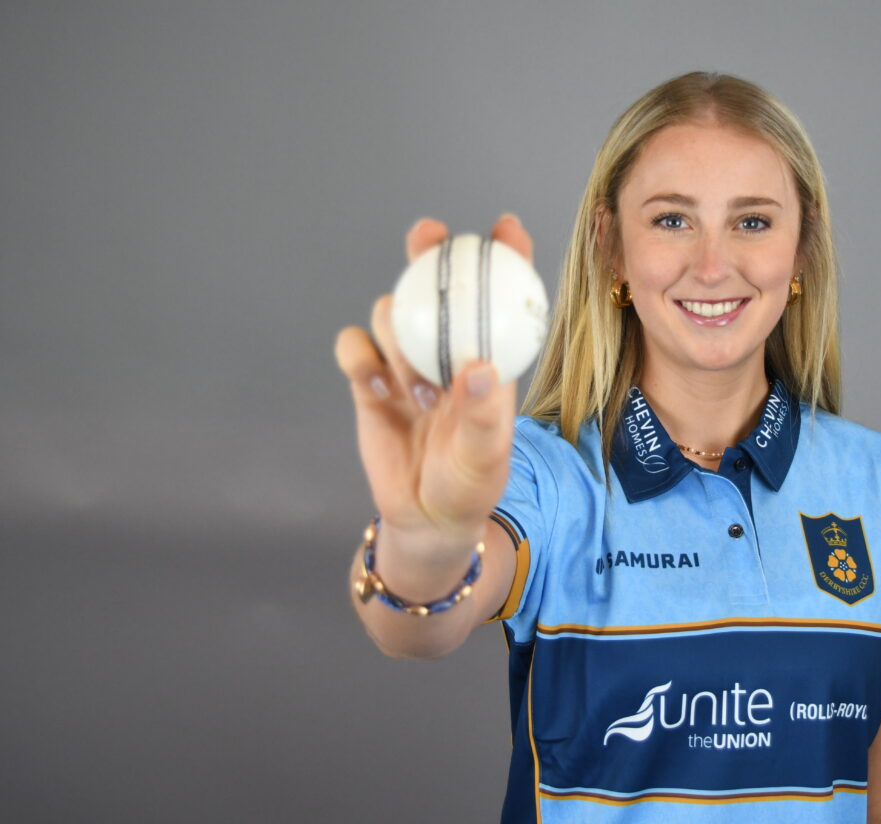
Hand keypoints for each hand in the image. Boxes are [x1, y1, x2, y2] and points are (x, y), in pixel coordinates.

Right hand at [334, 214, 533, 553]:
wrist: (425, 517)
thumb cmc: (470, 483)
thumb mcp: (486, 456)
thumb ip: (483, 414)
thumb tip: (478, 368)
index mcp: (488, 356)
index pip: (499, 296)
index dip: (505, 256)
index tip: (506, 228)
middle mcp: (447, 350)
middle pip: (435, 284)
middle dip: (430, 251)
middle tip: (429, 239)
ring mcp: (406, 363)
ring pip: (393, 313)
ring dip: (401, 337)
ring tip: (420, 393)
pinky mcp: (369, 383)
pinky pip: (354, 348)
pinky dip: (360, 357)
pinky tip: (376, 387)